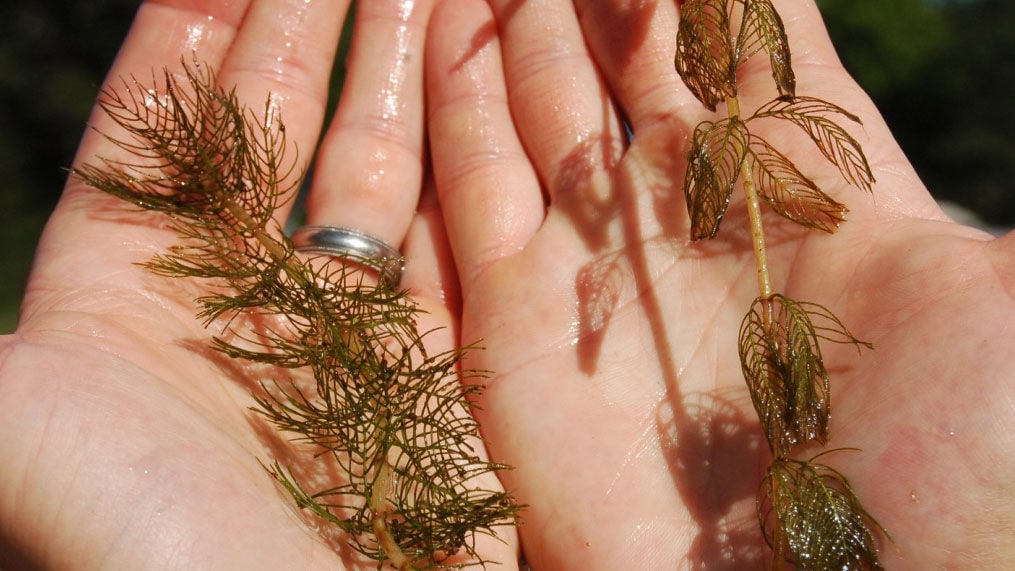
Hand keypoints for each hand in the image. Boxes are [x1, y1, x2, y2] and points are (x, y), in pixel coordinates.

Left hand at [0, 1, 515, 567]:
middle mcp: (240, 296)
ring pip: (374, 167)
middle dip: (307, 19)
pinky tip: (476, 94)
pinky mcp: (431, 363)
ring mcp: (344, 326)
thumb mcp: (20, 440)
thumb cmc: (149, 557)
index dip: (191, 26)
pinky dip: (468, 164)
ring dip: (396, 74)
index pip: (162, 120)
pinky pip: (451, 239)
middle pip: (276, 123)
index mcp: (128, 291)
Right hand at [426, 0, 1014, 567]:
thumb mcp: (993, 302)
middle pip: (626, 74)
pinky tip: (443, 43)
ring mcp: (601, 278)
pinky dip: (456, 125)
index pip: (744, 49)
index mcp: (812, 198)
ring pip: (539, 126)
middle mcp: (694, 228)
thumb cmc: (960, 472)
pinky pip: (474, 211)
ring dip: (514, 41)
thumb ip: (936, 198)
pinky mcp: (520, 341)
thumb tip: (922, 124)